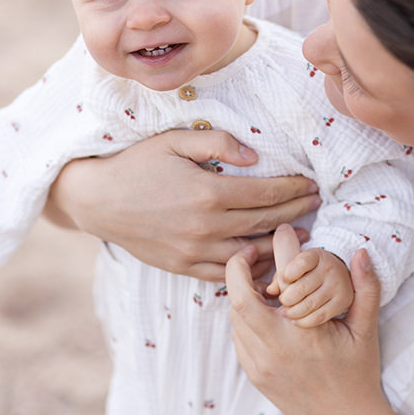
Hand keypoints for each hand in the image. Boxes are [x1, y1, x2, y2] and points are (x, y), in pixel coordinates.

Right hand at [45, 129, 319, 281]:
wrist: (97, 199)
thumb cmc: (137, 164)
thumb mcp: (175, 140)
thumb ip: (217, 142)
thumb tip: (255, 156)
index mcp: (208, 193)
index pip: (266, 194)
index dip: (293, 189)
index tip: (311, 183)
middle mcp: (205, 226)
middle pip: (265, 222)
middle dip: (296, 212)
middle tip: (316, 203)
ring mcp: (194, 251)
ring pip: (250, 253)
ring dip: (280, 244)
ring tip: (301, 234)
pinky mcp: (183, 267)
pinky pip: (225, 274)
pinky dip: (250, 269)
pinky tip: (265, 261)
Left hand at [227, 238, 385, 414]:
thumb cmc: (358, 373)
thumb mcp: (366, 329)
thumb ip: (366, 287)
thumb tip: (361, 251)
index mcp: (305, 332)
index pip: (277, 281)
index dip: (272, 252)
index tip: (272, 238)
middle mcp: (277, 349)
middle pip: (238, 299)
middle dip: (239, 271)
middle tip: (253, 256)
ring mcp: (261, 365)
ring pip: (236, 318)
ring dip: (244, 296)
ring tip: (264, 287)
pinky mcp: (255, 375)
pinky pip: (239, 337)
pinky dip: (246, 319)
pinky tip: (266, 314)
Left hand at [266, 225, 352, 326]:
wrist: (339, 277)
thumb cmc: (308, 273)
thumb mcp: (296, 267)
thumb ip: (281, 276)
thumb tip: (270, 290)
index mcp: (316, 255)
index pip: (302, 262)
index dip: (289, 272)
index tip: (283, 280)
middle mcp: (330, 268)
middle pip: (302, 287)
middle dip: (287, 298)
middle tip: (282, 302)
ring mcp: (338, 285)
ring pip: (310, 304)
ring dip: (294, 312)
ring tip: (286, 313)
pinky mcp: (343, 301)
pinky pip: (320, 316)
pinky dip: (305, 321)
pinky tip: (296, 321)